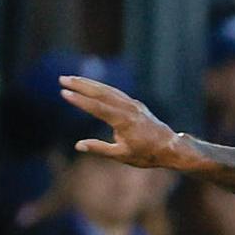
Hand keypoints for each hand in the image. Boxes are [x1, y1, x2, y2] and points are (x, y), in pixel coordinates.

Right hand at [58, 75, 191, 169]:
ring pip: (108, 89)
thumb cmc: (147, 154)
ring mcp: (133, 105)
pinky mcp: (135, 104)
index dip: (81, 101)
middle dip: (81, 85)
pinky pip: (115, 92)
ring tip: (72, 78)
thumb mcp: (122, 155)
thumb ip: (100, 149)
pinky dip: (101, 87)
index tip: (65, 93)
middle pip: (102, 93)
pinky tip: (90, 84)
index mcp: (125, 121)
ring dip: (89, 83)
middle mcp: (129, 109)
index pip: (98, 108)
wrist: (171, 147)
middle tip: (62, 79)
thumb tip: (78, 145)